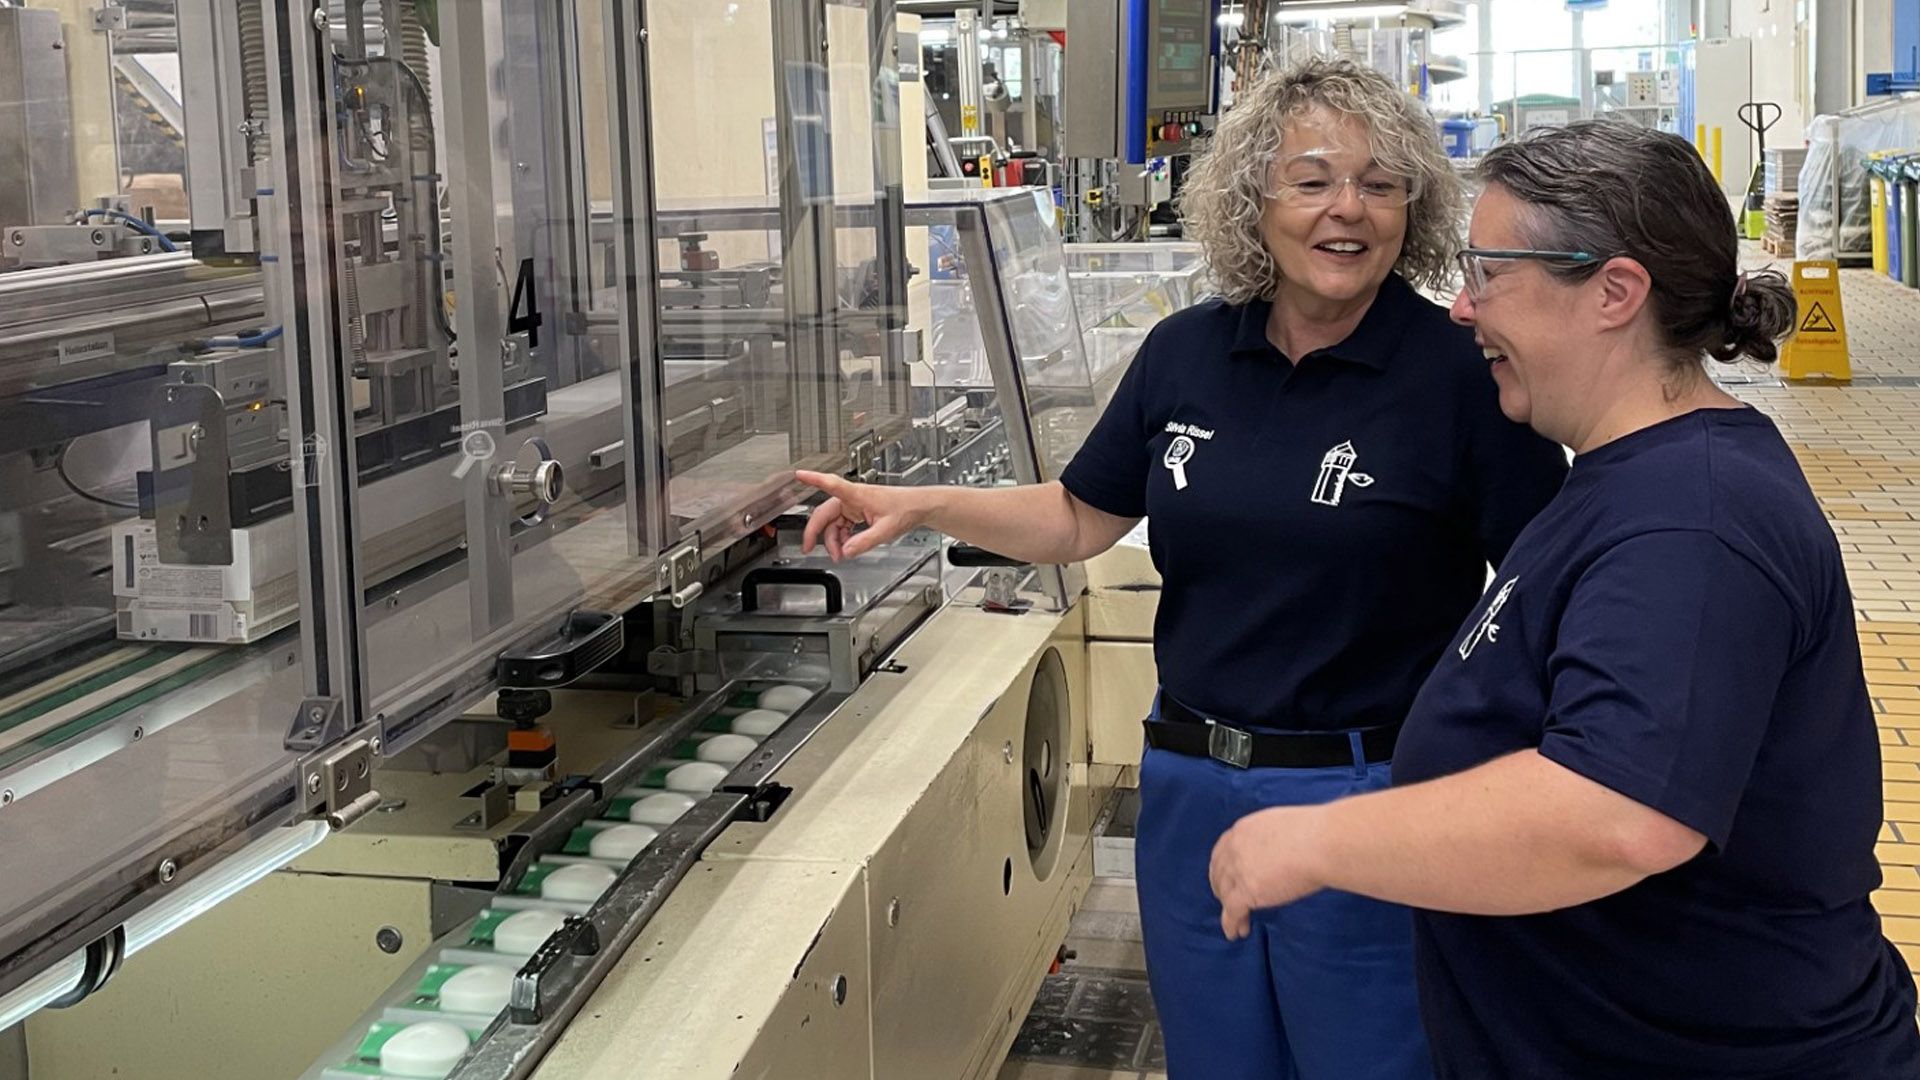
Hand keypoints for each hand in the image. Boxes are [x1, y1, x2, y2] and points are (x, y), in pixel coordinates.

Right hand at [794, 470, 926, 561]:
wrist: (918, 506)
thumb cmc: (906, 509)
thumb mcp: (886, 530)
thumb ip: (864, 542)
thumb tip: (846, 551)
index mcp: (857, 495)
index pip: (830, 484)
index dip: (813, 479)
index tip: (799, 475)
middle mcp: (853, 498)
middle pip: (825, 513)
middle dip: (815, 532)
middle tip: (807, 548)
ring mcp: (854, 505)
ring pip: (833, 523)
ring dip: (832, 540)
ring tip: (839, 554)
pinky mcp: (858, 512)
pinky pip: (842, 525)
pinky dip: (841, 537)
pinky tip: (846, 547)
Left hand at [1209, 806, 1326, 940]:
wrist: (1320, 844)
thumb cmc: (1315, 833)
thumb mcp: (1281, 826)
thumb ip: (1269, 839)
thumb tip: (1277, 850)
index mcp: (1243, 830)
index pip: (1223, 850)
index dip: (1222, 866)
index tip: (1225, 876)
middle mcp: (1234, 849)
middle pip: (1219, 873)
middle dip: (1222, 888)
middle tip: (1228, 900)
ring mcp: (1238, 870)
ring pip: (1225, 894)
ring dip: (1229, 909)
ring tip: (1236, 923)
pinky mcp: (1247, 891)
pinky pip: (1232, 912)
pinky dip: (1232, 924)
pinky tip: (1237, 933)